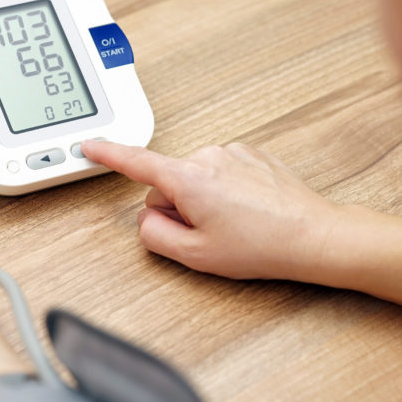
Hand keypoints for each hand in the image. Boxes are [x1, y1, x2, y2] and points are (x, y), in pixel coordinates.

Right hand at [82, 140, 343, 280]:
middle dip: (177, 208)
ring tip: (234, 226)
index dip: (107, 155)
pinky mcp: (251, 155)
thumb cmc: (261, 246)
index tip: (88, 145)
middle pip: (168, 182)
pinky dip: (225, 193)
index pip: (135, 162)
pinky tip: (246, 213)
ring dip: (203, 201)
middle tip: (207, 235)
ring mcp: (232, 153)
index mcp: (188, 178)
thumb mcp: (195, 255)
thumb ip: (155, 236)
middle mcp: (207, 156)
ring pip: (195, 179)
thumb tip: (146, 219)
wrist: (312, 236)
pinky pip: (220, 174)